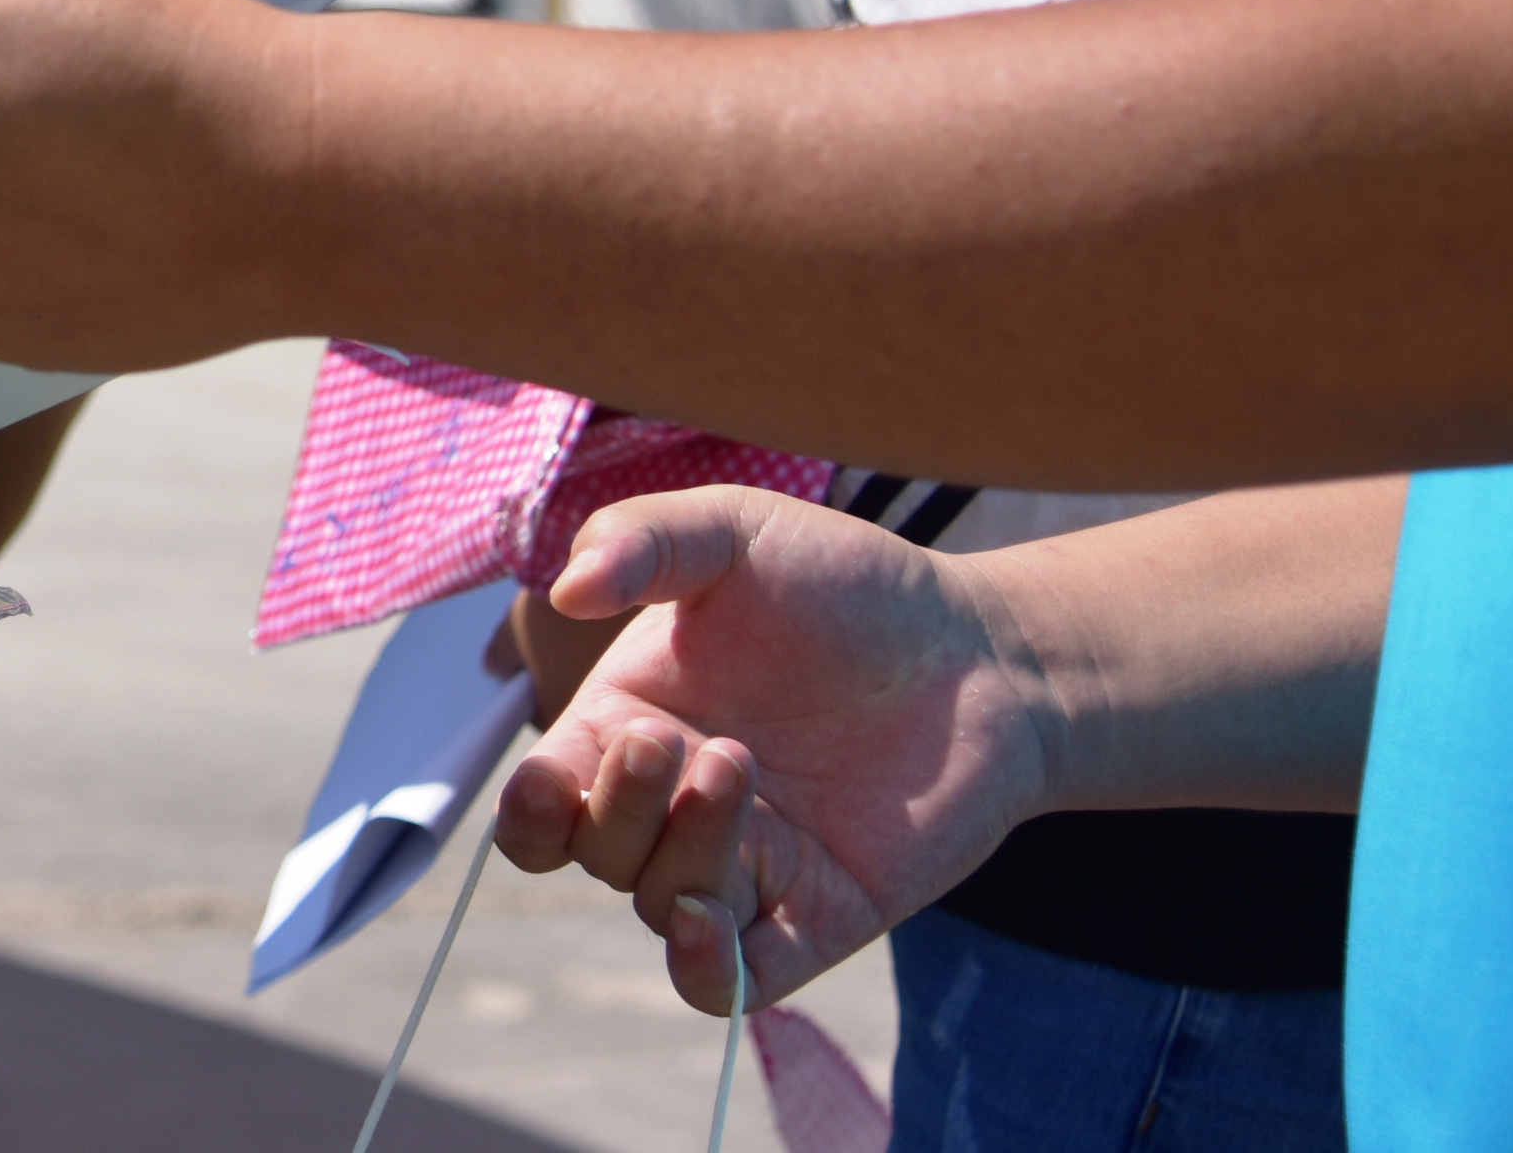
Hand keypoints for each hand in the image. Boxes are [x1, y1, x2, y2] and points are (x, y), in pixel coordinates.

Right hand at [488, 488, 1057, 1013]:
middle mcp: (672, 809)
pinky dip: (702, 969)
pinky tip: (705, 920)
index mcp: (628, 727)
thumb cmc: (850, 586)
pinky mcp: (812, 916)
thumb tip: (565, 590)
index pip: (541, 804)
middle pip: (593, 855)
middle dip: (619, 807)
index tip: (552, 779)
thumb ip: (641, 539)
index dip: (530, 809)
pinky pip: (730, 981)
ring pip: (659, 905)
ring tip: (741, 765)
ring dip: (682, 850)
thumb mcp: (735, 531)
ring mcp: (743, 867)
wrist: (983, 653)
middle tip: (679, 739)